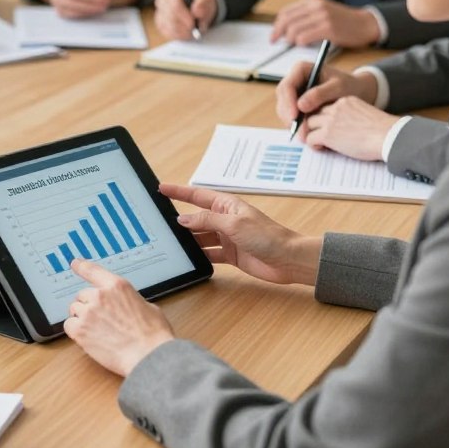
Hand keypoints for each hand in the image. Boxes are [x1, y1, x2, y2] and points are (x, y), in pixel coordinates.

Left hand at [63, 259, 174, 377]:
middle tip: (99, 319)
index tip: (75, 263)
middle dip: (88, 305)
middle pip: (82, 295)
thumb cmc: (153, 335)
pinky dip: (75, 330)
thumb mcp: (146, 306)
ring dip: (81, 318)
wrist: (148, 355)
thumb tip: (126, 305)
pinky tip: (88, 338)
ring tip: (96, 331)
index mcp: (117, 286)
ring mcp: (89, 312)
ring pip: (74, 310)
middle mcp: (100, 296)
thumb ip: (129, 300)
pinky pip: (68, 325)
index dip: (82, 266)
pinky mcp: (81, 331)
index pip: (94, 271)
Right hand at [153, 0, 217, 40]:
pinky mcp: (161, 25)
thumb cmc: (200, 2)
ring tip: (193, 32)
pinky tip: (187, 34)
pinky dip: (179, 36)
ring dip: (182, 31)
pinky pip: (167, 33)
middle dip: (183, 25)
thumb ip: (203, 3)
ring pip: (169, 26)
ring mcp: (160, 14)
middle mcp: (162, 1)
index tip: (192, 23)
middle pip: (169, 16)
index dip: (182, 13)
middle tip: (194, 31)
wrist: (198, 10)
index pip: (173, 2)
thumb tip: (196, 12)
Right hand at [161, 184, 321, 286]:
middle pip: (196, 217)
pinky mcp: (231, 254)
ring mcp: (227, 237)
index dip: (178, 191)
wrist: (289, 259)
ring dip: (189, 240)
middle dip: (179, 219)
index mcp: (226, 205)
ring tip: (171, 243)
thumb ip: (207, 221)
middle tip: (159, 221)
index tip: (161, 188)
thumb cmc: (268, 236)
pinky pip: (209, 253)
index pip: (196, 195)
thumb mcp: (233, 225)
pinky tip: (190, 258)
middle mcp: (225, 219)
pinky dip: (200, 256)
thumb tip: (183, 219)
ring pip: (200, 237)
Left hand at [272, 0, 380, 46]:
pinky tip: (303, 44)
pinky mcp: (328, 28)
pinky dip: (299, 42)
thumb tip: (286, 29)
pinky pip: (304, 36)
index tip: (274, 35)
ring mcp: (322, 16)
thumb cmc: (344, 22)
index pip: (286, 11)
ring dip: (290, 39)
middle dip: (278, 32)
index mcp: (313, 0)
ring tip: (293, 44)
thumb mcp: (323, 11)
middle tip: (276, 41)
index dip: (277, 24)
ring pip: (293, 29)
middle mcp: (316, 5)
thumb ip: (307, 16)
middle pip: (287, 19)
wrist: (365, 24)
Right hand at [276, 62, 378, 126]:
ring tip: (306, 135)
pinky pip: (291, 117)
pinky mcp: (296, 105)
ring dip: (293, 124)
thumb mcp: (338, 87)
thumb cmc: (348, 86)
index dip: (288, 103)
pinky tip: (308, 134)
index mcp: (301, 69)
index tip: (295, 117)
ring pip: (284, 110)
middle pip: (282, 100)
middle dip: (289, 116)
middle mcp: (294, 80)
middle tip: (300, 132)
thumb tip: (300, 105)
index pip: (286, 86)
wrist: (355, 92)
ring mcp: (293, 93)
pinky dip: (298, 126)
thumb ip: (320, 94)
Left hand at [303, 97, 397, 160]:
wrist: (389, 136)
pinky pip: (310, 137)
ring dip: (311, 133)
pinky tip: (321, 148)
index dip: (324, 117)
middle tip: (317, 134)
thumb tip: (345, 130)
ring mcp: (330, 120)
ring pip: (309, 124)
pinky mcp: (327, 134)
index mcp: (347, 100)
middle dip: (314, 124)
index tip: (327, 126)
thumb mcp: (366, 116)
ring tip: (318, 142)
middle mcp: (336, 107)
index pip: (326, 106)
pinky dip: (313, 144)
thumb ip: (353, 117)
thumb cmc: (384, 131)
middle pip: (315, 113)